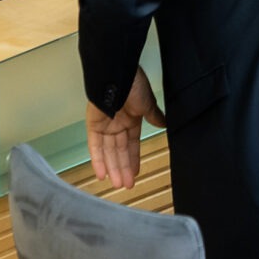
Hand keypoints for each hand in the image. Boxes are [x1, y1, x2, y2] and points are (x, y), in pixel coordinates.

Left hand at [85, 69, 157, 189]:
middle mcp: (117, 124)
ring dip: (112, 168)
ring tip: (117, 184)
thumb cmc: (134, 84)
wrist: (116, 73)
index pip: (132, 144)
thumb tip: (164, 123)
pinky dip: (98, 160)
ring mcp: (104, 125)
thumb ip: (154, 116)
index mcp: (132, 119)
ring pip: (108, 152)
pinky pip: (95, 146)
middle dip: (123, 168)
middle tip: (126, 185)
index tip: (136, 173)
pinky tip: (101, 173)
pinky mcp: (93, 124)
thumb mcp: (148, 103)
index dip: (133, 159)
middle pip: (119, 151)